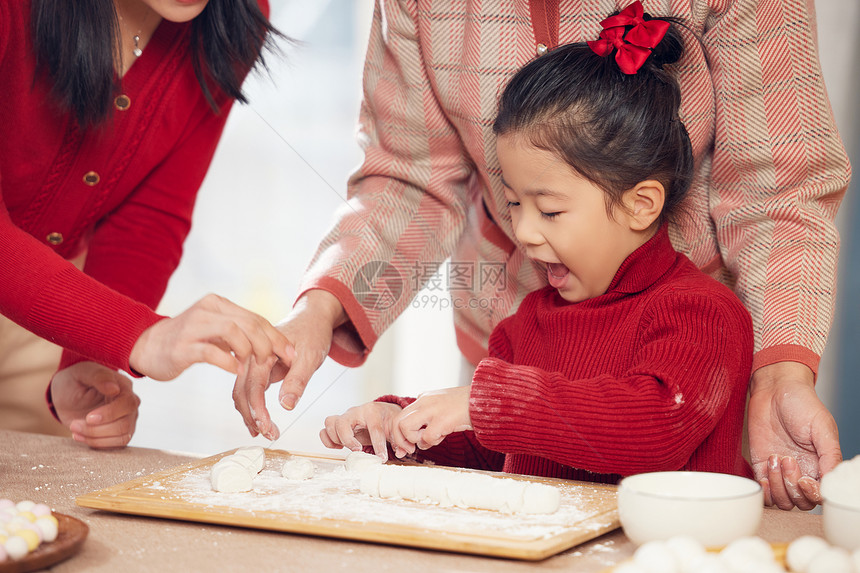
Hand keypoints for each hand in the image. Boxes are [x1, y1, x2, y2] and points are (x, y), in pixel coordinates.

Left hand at [50, 362, 139, 448]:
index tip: (88, 417)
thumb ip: (98, 377)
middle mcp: (129, 404)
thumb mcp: (82, 373)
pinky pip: (117, 444)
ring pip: (122, 436)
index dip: (110, 414)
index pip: (127, 403)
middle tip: (74, 425)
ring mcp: (126, 419)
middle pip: (125, 424)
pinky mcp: (119, 432)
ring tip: (74, 430)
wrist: (67, 394)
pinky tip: (80, 436)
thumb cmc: (75, 380)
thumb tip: (114, 389)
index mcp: (124, 387)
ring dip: (96, 438)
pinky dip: (98, 444)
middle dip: (97, 429)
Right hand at [129, 293, 290, 380]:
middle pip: (249, 323)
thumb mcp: (215, 331)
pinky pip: (211, 352)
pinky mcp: (182, 346)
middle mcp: (208, 310)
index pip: (255, 318)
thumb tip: (270, 345)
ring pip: (233, 332)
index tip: (291, 353)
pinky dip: (228, 361)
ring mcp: (194, 327)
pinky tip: (236, 371)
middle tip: (277, 362)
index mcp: (218, 305)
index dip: (276, 336)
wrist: (145, 346)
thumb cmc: (187, 341)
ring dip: (250, 350)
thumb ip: (238, 333)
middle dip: (269, 344)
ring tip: (255, 366)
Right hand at [231, 290, 345, 439]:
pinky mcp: (259, 368)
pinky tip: (261, 420)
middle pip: (241, 391)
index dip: (257, 410)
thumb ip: (298, 379)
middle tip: (268, 436)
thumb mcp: (310, 356)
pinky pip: (250, 388)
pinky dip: (253, 406)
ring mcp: (254, 362)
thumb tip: (286, 405)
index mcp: (262, 352)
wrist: (312, 317)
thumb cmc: (313, 333)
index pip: (253, 386)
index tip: (266, 429)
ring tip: (265, 432)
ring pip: (242, 392)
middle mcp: (253, 356)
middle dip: (252, 416)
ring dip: (251, 414)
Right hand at [320, 402, 402, 459]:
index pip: (374, 428)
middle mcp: (355, 412)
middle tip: (358, 450)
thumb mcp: (395, 427)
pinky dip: (328, 440)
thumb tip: (402, 452)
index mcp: (373, 411)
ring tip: (349, 447)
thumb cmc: (387, 419)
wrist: (380, 412)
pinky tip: (339, 447)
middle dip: (348, 439)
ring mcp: (345, 416)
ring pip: (330, 423)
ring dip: (337, 439)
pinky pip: (324, 430)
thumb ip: (399, 440)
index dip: (378, 445)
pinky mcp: (337, 424)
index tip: (381, 458)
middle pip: (342, 422)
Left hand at [390, 386, 471, 456]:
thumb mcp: (443, 408)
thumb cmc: (468, 407)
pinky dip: (432, 442)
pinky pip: (426, 437)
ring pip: (404, 427)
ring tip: (430, 439)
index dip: (399, 434)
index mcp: (424, 398)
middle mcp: (424, 401)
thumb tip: (421, 442)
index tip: (406, 447)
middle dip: (400, 440)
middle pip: (397, 421)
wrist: (486, 399)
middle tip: (410, 449)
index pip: (400, 416)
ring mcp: (432, 409)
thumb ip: (429, 420)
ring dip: (414, 439)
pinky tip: (443, 436)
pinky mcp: (442, 419)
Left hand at [748, 361, 841, 509]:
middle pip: (800, 502)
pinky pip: (763, 490)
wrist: (774, 389)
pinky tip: (764, 473)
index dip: (812, 495)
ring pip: (782, 500)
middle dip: (792, 487)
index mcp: (820, 465)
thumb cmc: (802, 404)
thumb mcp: (822, 428)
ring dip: (777, 485)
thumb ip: (830, 456)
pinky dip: (763, 489)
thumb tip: (830, 481)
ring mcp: (780, 470)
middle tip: (787, 459)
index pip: (820, 496)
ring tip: (775, 459)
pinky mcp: (761, 465)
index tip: (804, 480)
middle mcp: (802, 472)